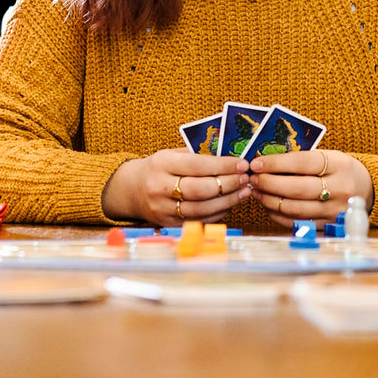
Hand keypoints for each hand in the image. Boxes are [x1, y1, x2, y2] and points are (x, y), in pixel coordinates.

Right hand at [102, 149, 251, 225]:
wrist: (131, 190)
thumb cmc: (159, 169)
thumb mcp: (172, 155)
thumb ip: (197, 156)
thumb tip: (232, 157)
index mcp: (162, 164)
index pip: (197, 165)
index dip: (222, 166)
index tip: (242, 164)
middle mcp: (160, 187)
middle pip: (199, 189)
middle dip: (227, 184)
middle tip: (245, 178)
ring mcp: (163, 208)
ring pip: (201, 208)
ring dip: (227, 201)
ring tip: (243, 192)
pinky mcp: (169, 223)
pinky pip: (198, 220)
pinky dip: (218, 212)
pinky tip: (229, 203)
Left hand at [249, 148, 371, 227]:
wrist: (369, 190)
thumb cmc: (342, 170)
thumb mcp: (330, 157)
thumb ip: (302, 160)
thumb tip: (266, 163)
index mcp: (339, 165)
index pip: (302, 163)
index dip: (276, 164)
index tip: (257, 163)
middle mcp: (339, 189)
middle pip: (297, 189)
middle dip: (269, 183)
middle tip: (253, 179)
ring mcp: (335, 210)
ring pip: (295, 208)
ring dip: (271, 200)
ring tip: (257, 192)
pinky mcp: (330, 225)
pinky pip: (298, 222)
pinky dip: (279, 215)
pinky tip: (270, 205)